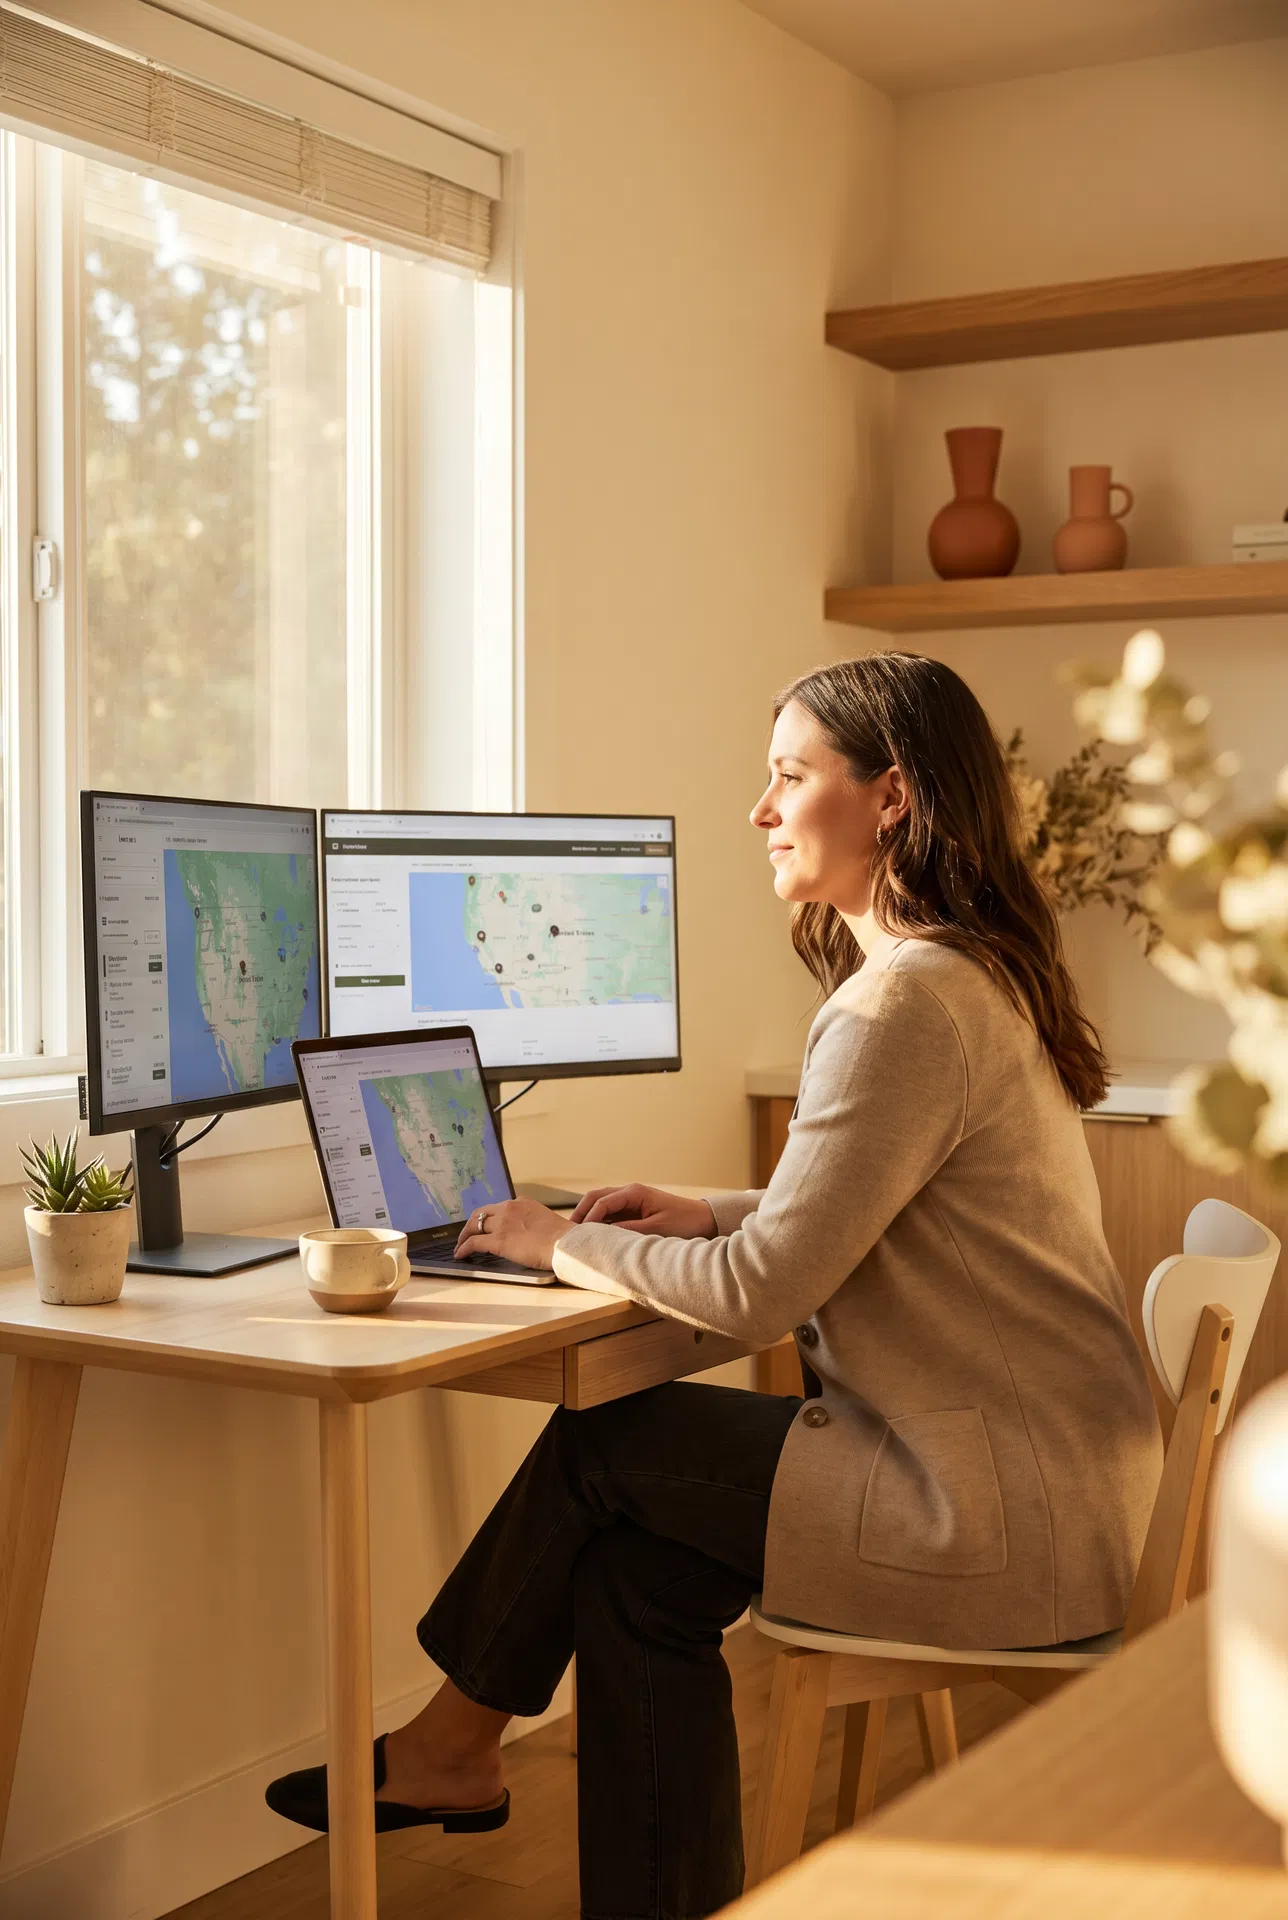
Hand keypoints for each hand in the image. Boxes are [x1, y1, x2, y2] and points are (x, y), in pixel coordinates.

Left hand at [454, 1199, 571, 1270]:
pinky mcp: (498, 1240)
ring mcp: (502, 1224)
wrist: (565, 1244)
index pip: (496, 1208)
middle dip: (470, 1225)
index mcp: (521, 1202)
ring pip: (473, 1226)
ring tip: (460, 1246)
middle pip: (480, 1214)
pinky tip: (461, 1255)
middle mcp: (509, 1208)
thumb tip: (526, 1235)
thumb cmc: (562, 1238)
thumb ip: (531, 1223)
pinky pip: (473, 1243)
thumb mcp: (544, 1221)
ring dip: (464, 1237)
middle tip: (465, 1235)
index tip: (482, 1226)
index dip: (486, 1218)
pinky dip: (464, 1248)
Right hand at [569, 1183, 716, 1238]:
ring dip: (587, 1216)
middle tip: (567, 1231)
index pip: (602, 1202)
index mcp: (634, 1192)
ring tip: (575, 1234)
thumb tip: (605, 1235)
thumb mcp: (657, 1229)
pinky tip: (593, 1235)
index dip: (588, 1218)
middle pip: (596, 1197)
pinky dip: (598, 1221)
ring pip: (600, 1203)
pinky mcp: (633, 1209)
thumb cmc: (684, 1222)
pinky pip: (610, 1212)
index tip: (579, 1235)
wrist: (702, 1220)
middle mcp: (629, 1192)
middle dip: (580, 1212)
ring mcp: (631, 1200)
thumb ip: (630, 1230)